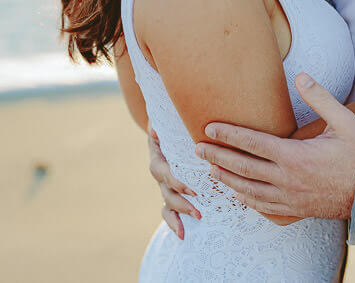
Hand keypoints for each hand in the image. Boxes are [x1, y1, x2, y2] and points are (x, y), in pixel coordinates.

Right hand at [147, 122, 199, 239]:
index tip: (194, 190)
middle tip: (198, 212)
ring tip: (190, 227)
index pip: (164, 172)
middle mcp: (161, 173)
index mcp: (159, 156)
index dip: (177, 182)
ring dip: (178, 216)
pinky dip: (173, 223)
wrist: (168, 126)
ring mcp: (166, 185)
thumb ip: (162, 121)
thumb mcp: (166, 118)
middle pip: (167, 192)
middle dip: (182, 204)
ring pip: (167, 204)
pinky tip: (183, 235)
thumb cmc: (172, 121)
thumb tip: (155, 128)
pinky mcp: (173, 191)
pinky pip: (168, 211)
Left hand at [196, 73, 354, 220]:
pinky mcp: (295, 209)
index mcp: (295, 155)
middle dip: (218, 156)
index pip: (252, 143)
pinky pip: (263, 206)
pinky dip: (246, 199)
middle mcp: (287, 179)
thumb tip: (301, 76)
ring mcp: (289, 197)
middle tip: (197, 148)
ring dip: (227, 179)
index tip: (209, 128)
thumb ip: (320, 97)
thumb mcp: (344, 120)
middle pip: (243, 167)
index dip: (228, 134)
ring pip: (248, 190)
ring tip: (210, 170)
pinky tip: (238, 193)